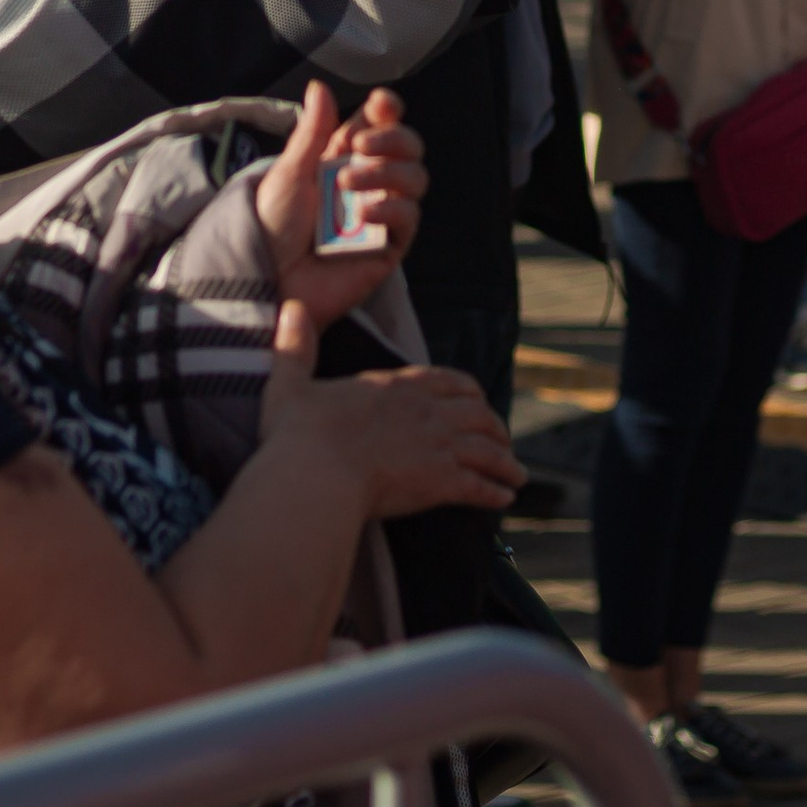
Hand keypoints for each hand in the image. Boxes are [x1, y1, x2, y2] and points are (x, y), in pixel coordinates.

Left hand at [254, 82, 422, 330]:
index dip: (387, 111)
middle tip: (362, 145)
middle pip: (407, 147)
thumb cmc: (270, 226)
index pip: (380, 124)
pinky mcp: (388, 247)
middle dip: (393, 138)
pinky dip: (392, 209)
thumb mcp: (288, 173)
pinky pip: (408, 220)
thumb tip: (320, 86)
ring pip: (414, 179)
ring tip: (348, 183)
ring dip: (387, 172)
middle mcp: (368, 181)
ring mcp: (381, 214)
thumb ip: (312, 133)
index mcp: (343, 157)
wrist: (264, 279)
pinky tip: (364, 213)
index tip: (380, 104)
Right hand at [261, 301, 522, 517]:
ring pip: (486, 449)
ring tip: (515, 476)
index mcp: (395, 386)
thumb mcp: (291, 383)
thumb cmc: (299, 433)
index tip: (477, 400)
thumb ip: (295, 347)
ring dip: (505, 462)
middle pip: (476, 413)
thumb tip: (291, 306)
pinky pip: (479, 485)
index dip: (467, 392)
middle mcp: (424, 411)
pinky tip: (503, 499)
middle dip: (494, 427)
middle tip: (503, 441)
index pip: (446, 380)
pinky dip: (495, 491)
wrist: (313, 474)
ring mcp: (436, 445)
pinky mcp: (439, 482)